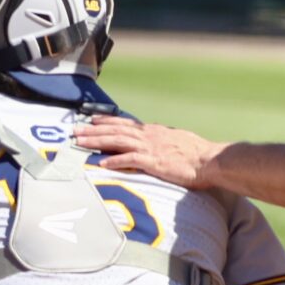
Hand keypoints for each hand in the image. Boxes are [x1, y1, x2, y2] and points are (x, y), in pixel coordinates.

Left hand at [72, 115, 220, 187]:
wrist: (211, 160)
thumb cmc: (197, 155)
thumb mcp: (177, 141)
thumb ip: (162, 141)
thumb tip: (155, 142)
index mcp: (154, 131)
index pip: (125, 124)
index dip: (106, 122)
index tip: (91, 121)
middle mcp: (149, 136)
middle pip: (115, 130)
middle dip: (93, 130)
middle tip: (74, 131)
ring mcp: (151, 148)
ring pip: (117, 141)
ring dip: (96, 141)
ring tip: (79, 142)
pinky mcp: (155, 162)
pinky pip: (130, 160)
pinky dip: (115, 161)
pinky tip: (101, 163)